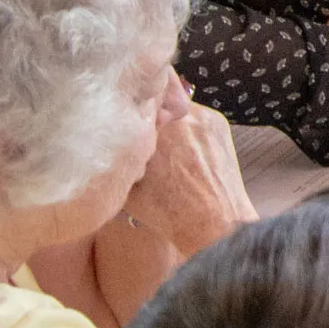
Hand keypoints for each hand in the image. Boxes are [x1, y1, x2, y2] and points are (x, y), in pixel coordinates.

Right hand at [119, 89, 252, 255]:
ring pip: (176, 110)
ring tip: (169, 149)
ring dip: (171, 123)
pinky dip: (190, 129)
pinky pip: (196, 116)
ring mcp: (201, 115)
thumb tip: (110, 144)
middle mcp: (175, 116)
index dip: (128, 117)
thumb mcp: (126, 186)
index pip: (132, 106)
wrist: (213, 221)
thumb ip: (119, 157)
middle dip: (150, 120)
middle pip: (155, 106)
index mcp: (150, 130)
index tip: (126, 128)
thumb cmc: (166, 210)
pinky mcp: (218, 121)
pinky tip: (189, 152)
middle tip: (147, 140)